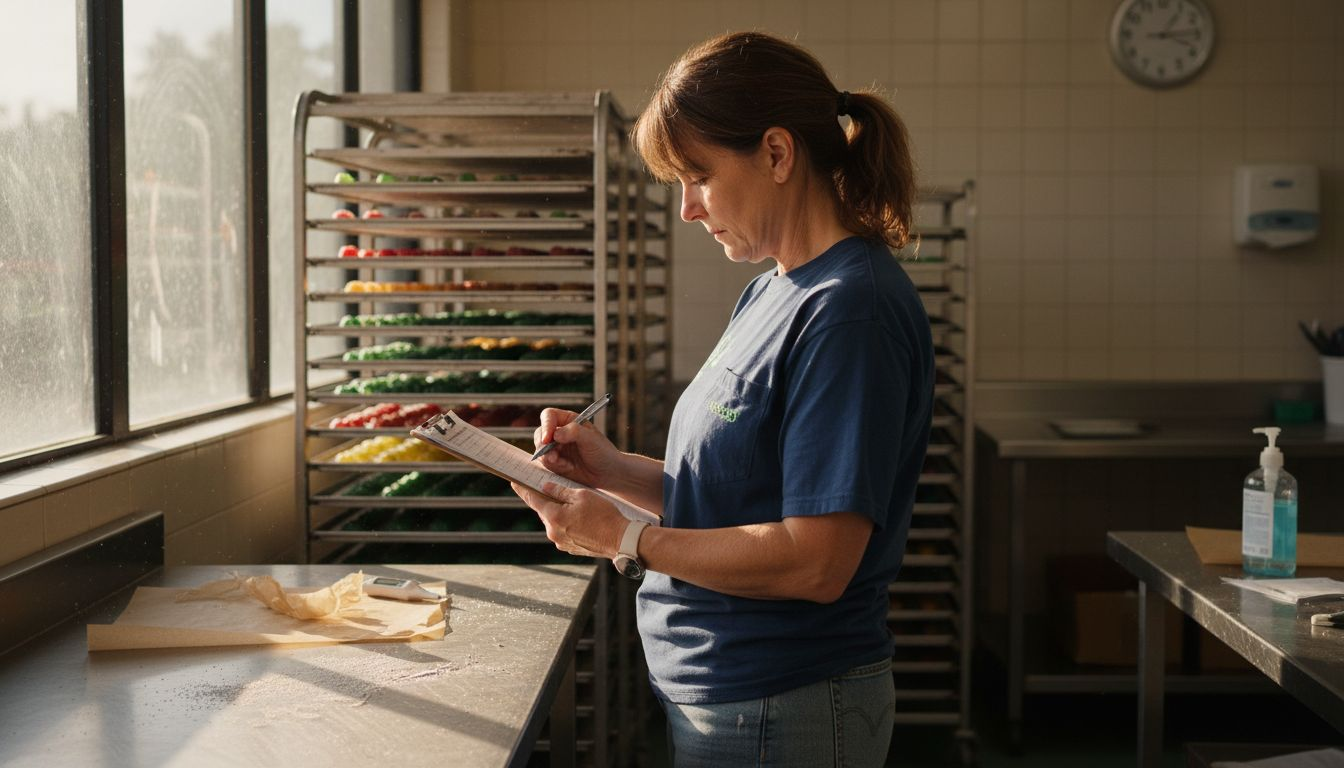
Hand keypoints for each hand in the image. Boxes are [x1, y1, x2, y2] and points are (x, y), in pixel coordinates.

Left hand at [510, 481, 625, 558]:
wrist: (621, 539)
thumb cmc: (604, 515)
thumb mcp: (582, 495)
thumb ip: (560, 490)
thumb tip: (545, 486)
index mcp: (554, 517)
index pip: (533, 499)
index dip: (523, 489)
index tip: (515, 482)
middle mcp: (553, 532)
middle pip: (544, 511)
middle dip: (547, 499)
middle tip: (551, 488)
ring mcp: (561, 542)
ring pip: (554, 521)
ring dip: (559, 512)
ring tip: (575, 504)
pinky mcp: (570, 548)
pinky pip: (563, 531)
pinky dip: (567, 522)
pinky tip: (581, 517)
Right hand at [531, 407, 622, 488]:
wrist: (608, 473)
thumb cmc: (603, 452)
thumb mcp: (591, 439)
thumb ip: (574, 432)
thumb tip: (555, 434)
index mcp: (568, 420)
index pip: (548, 416)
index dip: (546, 425)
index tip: (548, 439)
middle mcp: (559, 432)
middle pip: (540, 434)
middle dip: (544, 447)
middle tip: (554, 457)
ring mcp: (556, 448)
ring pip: (540, 451)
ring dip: (550, 459)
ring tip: (566, 465)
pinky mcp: (555, 462)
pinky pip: (545, 464)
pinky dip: (554, 467)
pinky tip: (568, 468)